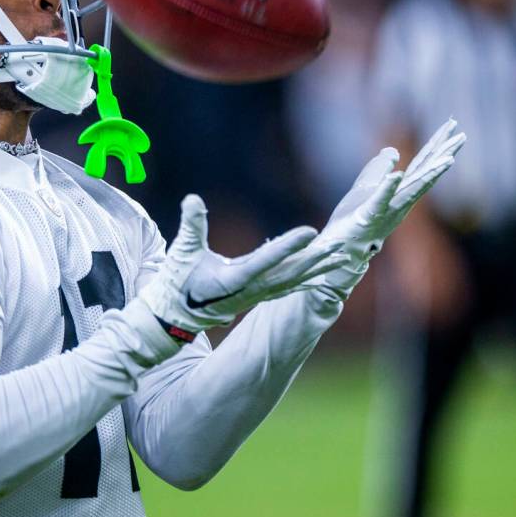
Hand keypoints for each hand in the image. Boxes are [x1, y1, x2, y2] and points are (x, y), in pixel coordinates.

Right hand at [139, 195, 347, 341]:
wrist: (173, 317)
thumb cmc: (176, 283)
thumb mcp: (181, 251)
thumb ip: (191, 225)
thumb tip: (192, 199)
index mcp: (234, 279)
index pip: (267, 259)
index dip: (289, 245)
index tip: (311, 231)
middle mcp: (250, 290)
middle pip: (291, 273)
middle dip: (316, 258)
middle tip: (341, 244)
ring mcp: (255, 296)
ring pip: (294, 281)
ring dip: (318, 269)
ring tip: (342, 257)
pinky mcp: (256, 297)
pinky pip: (288, 288)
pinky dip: (306, 280)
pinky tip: (321, 275)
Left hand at [303, 117, 465, 299]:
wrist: (339, 247)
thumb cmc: (353, 218)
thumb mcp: (366, 186)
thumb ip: (380, 168)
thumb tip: (394, 151)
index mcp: (399, 191)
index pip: (422, 164)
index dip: (436, 145)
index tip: (453, 126)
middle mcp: (399, 201)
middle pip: (424, 173)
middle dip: (442, 154)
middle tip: (461, 136)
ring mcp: (386, 210)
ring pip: (412, 189)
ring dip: (429, 174)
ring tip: (447, 159)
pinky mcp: (367, 216)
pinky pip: (379, 201)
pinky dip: (388, 188)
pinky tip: (397, 175)